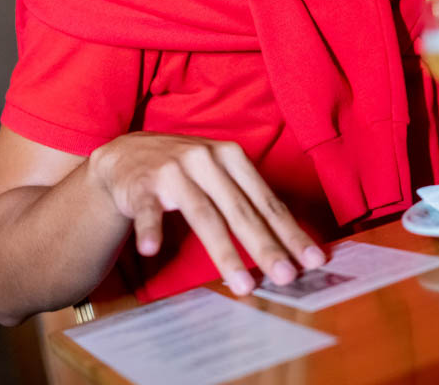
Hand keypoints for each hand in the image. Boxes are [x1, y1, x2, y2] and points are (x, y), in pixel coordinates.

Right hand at [89, 132, 325, 294]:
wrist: (126, 155)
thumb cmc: (185, 169)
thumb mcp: (219, 173)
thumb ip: (247, 199)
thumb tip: (287, 240)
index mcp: (231, 156)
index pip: (266, 201)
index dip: (290, 231)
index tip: (312, 260)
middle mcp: (206, 159)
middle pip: (241, 210)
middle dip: (266, 246)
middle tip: (286, 277)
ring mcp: (174, 170)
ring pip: (204, 215)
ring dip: (225, 252)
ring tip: (242, 285)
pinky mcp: (143, 184)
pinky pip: (149, 211)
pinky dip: (151, 229)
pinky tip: (153, 249)